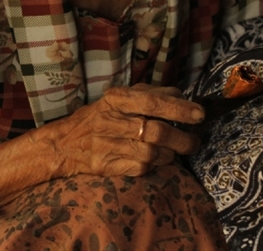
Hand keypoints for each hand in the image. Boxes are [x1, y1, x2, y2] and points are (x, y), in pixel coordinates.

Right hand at [39, 84, 203, 177]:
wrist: (63, 144)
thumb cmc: (97, 117)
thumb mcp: (118, 99)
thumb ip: (148, 94)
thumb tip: (179, 93)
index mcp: (115, 99)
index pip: (151, 102)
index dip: (178, 108)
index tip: (199, 114)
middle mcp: (110, 121)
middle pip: (156, 131)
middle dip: (182, 138)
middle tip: (194, 141)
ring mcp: (107, 145)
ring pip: (152, 153)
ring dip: (170, 154)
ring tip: (174, 151)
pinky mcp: (107, 166)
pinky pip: (141, 168)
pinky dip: (154, 166)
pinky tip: (155, 160)